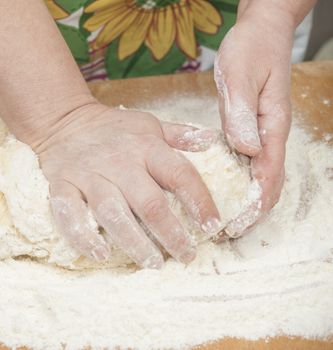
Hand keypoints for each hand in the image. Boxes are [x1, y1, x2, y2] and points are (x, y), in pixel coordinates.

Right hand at [35, 103, 220, 267]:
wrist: (64, 121)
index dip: (199, 202)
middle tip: (185, 255)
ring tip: (151, 262)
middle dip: (170, 233)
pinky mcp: (61, 186)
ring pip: (112, 212)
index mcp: (145, 146)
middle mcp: (118, 161)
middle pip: (148, 202)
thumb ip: (179, 135)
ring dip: (133, 242)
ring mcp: (87, 175)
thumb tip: (210, 141)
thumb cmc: (113, 129)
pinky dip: (84, 237)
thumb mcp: (149, 124)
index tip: (212, 227)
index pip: (179, 174)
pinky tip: (101, 254)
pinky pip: (69, 214)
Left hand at [214, 5, 296, 236]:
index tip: (237, 223)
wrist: (261, 31)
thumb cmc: (251, 48)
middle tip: (227, 232)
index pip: (268, 173)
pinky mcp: (248, 129)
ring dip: (245, 200)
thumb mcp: (241, 75)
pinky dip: (238, 181)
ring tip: (223, 220)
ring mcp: (260, 133)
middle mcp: (270, 134)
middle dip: (252, 210)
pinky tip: (219, 190)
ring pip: (259, 176)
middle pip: (268, 182)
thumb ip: (241, 112)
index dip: (254, 202)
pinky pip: (247, 162)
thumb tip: (246, 149)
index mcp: (272, 125)